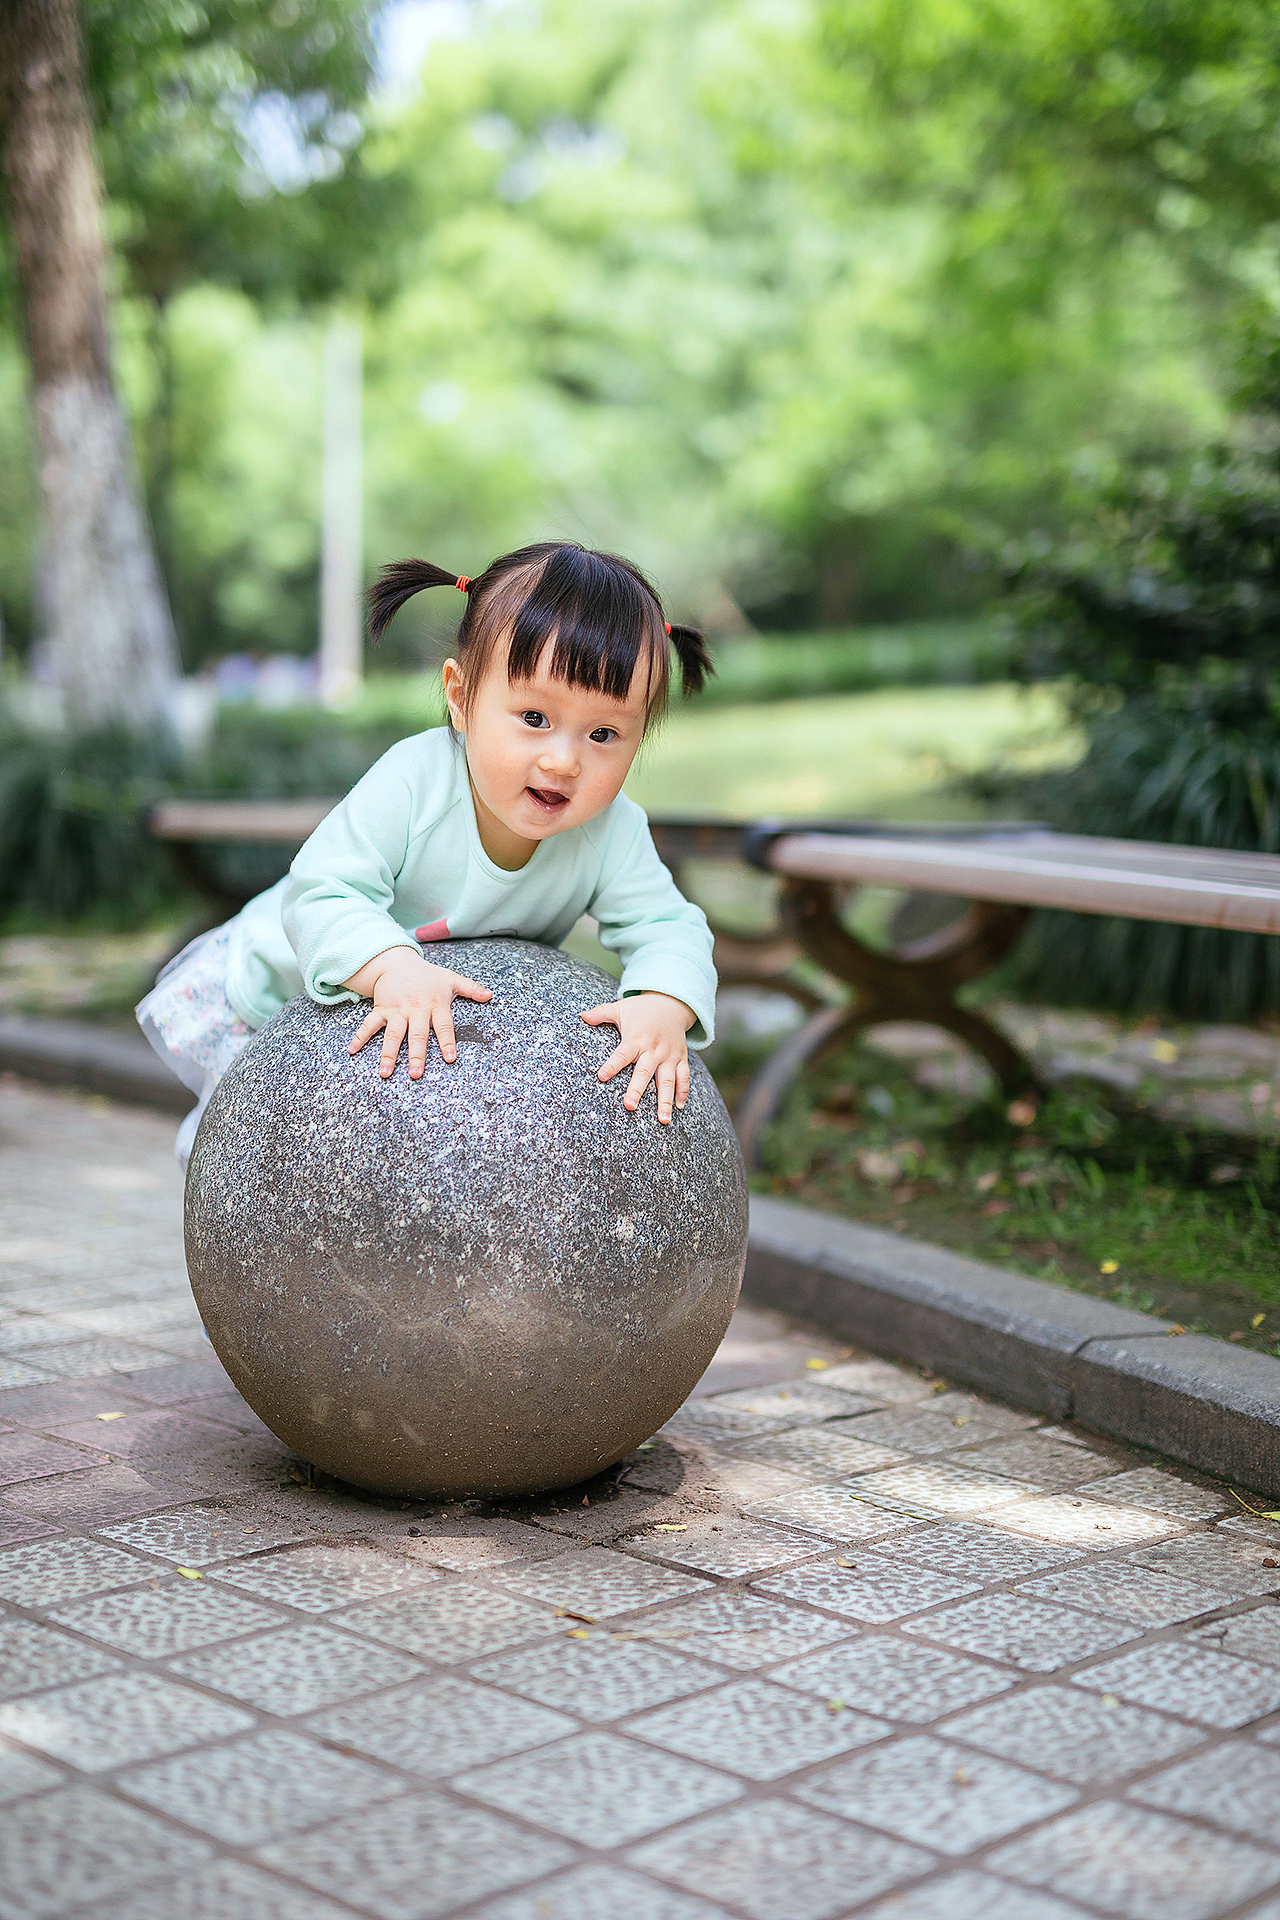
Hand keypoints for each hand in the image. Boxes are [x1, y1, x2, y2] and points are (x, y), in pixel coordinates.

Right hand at [344, 947, 490, 1078]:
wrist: (398, 961)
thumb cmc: (427, 975)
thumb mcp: (451, 979)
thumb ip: (471, 988)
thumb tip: (491, 996)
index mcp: (435, 1005)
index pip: (444, 1026)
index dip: (447, 1041)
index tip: (450, 1059)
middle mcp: (416, 1010)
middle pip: (417, 1035)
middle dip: (416, 1055)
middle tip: (415, 1074)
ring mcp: (397, 1010)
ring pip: (393, 1034)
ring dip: (388, 1054)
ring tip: (386, 1072)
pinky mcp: (381, 1009)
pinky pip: (369, 1024)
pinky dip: (360, 1037)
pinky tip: (352, 1051)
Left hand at [581, 991, 694, 1123]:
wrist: (672, 1003)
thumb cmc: (641, 1009)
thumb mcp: (621, 1008)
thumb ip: (602, 1013)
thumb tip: (583, 1016)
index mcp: (636, 1038)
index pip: (623, 1053)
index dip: (612, 1064)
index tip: (602, 1076)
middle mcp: (654, 1049)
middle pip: (645, 1071)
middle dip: (637, 1089)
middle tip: (630, 1106)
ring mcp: (669, 1055)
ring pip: (668, 1080)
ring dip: (666, 1100)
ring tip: (663, 1120)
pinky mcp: (681, 1058)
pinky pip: (684, 1077)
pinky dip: (683, 1092)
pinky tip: (679, 1107)